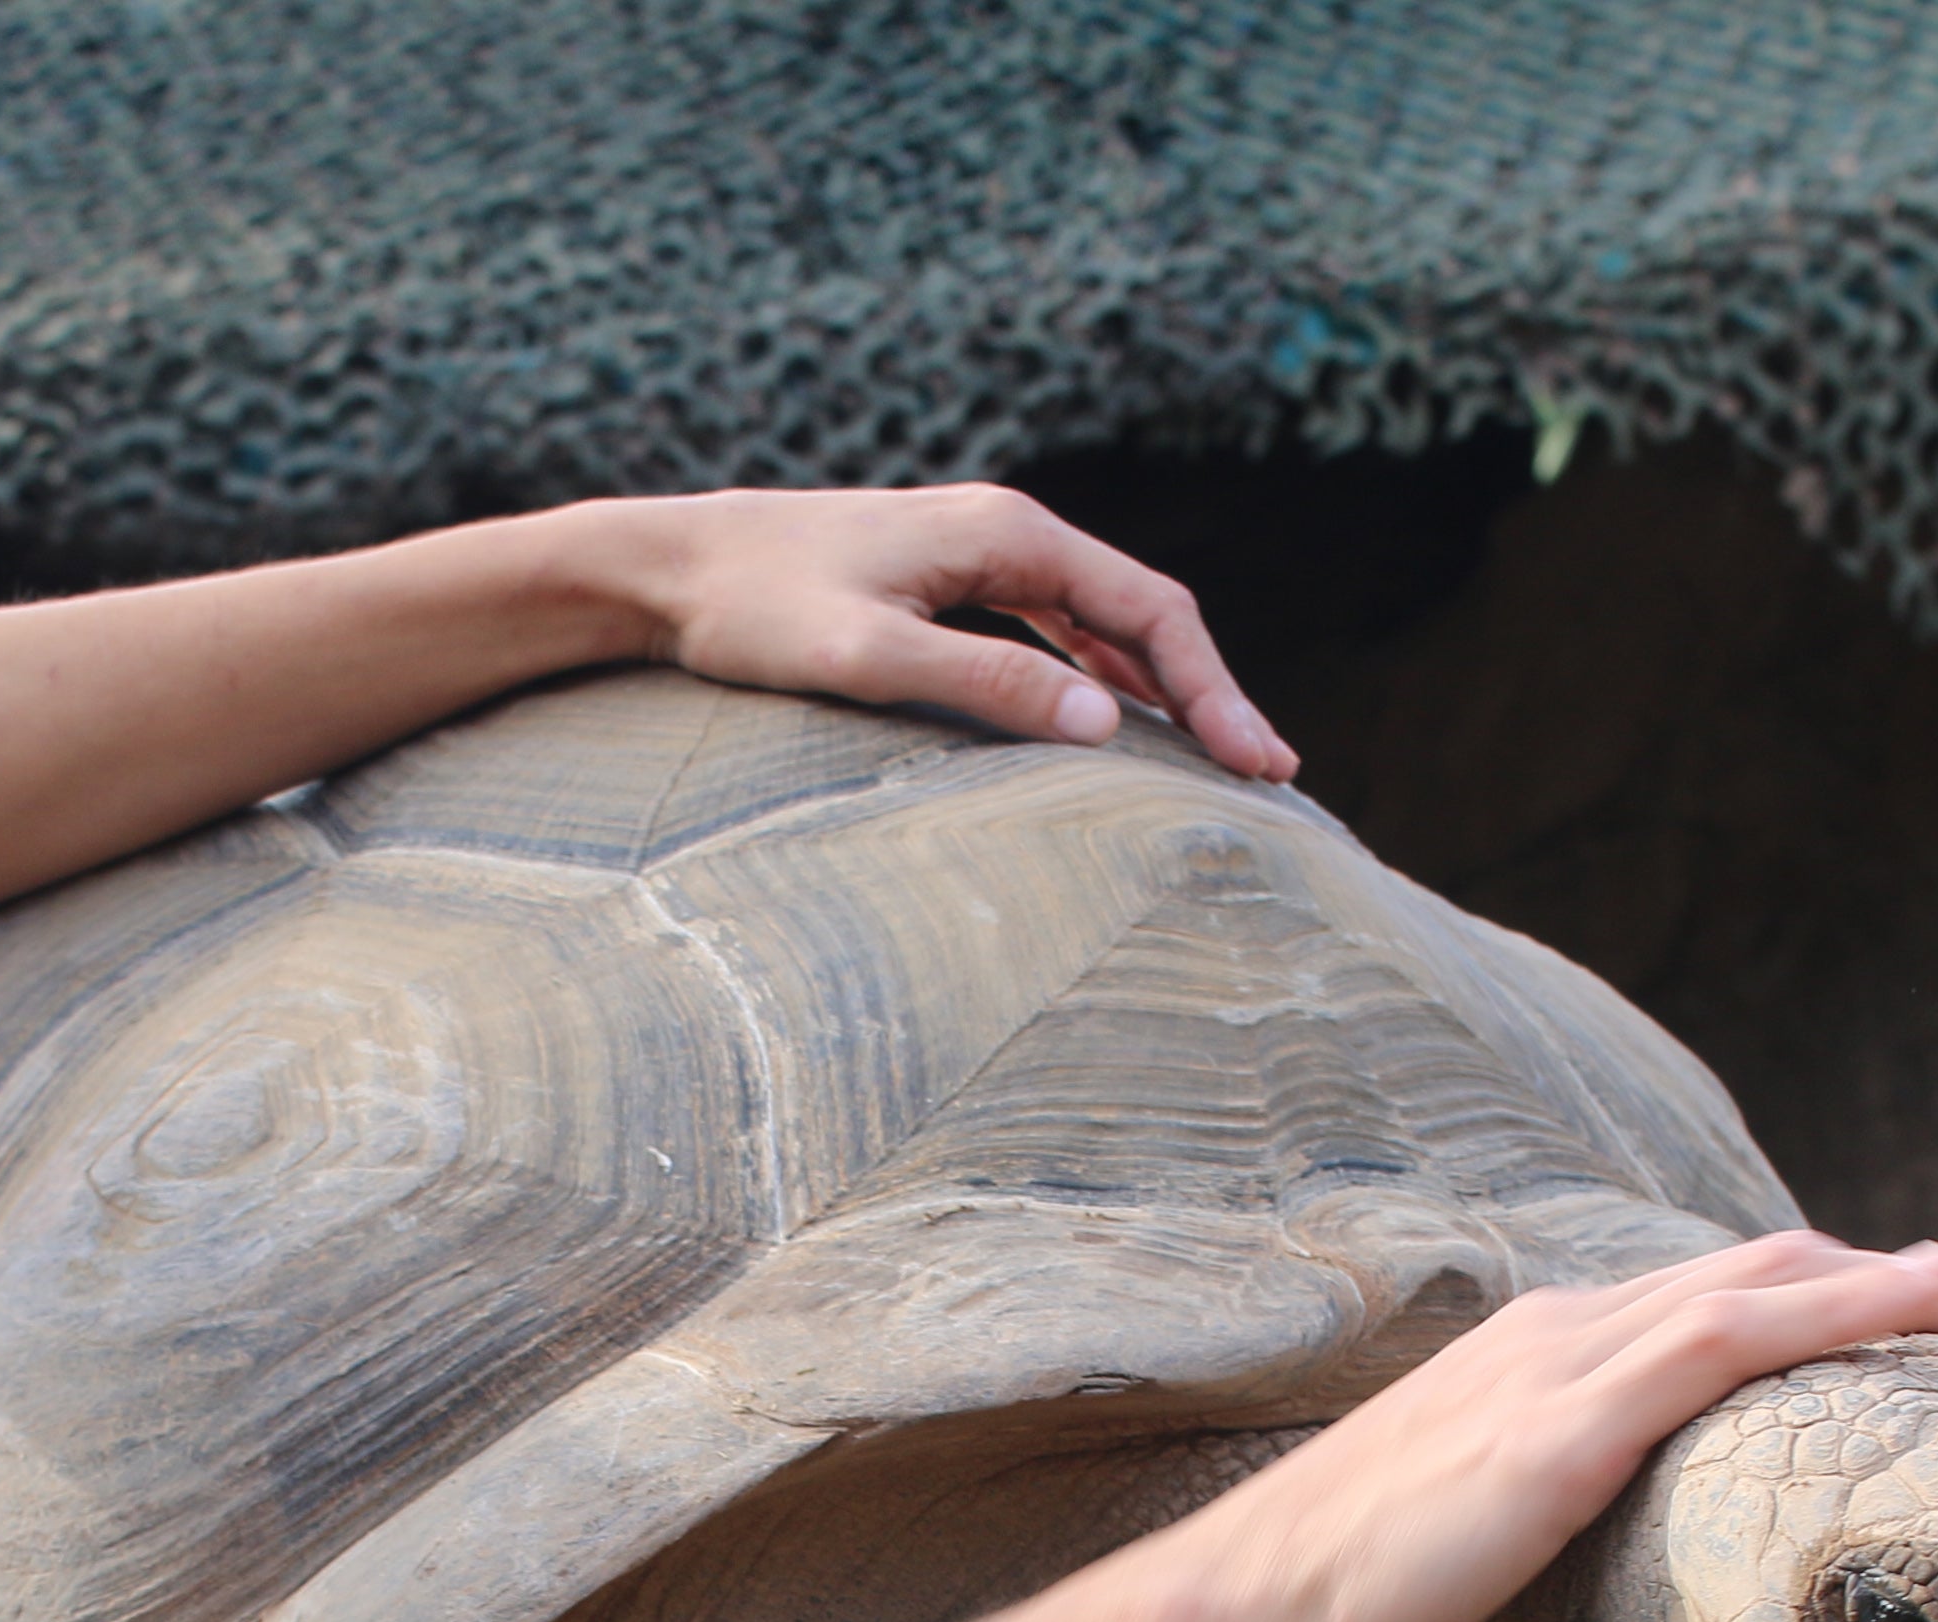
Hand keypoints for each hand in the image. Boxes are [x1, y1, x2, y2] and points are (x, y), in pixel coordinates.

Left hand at [576, 486, 1301, 778]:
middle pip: (1144, 614)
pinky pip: (1057, 629)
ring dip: (1164, 690)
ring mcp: (980, 553)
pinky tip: (1120, 729)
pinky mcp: (950, 582)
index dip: (1213, 691)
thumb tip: (1106, 725)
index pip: (1151, 612)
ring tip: (1219, 759)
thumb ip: (987, 681)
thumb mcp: (869, 654)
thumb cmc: (754, 609)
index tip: (1255, 763)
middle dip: (1211, 693)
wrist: (668, 566)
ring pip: (1105, 622)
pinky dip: (1104, 677)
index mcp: (1009, 533)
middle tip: (1269, 775)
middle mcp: (1007, 530)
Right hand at [1071, 1233, 1937, 1621]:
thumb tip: (1579, 1597)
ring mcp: (1558, 1366)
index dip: (1811, 1304)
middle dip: (1887, 1278)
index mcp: (1519, 1363)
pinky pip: (1739, 1335)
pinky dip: (1847, 1307)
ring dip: (1905, 1282)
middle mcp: (1549, 1334)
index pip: (1693, 1308)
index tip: (1909, 1327)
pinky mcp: (1566, 1422)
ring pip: (1768, 1284)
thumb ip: (1523, 1543)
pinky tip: (1932, 1312)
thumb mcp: (1444, 1563)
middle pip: (1754, 1274)